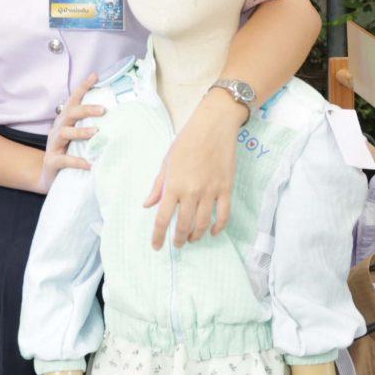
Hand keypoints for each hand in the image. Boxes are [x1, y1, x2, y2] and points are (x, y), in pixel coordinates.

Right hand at [36, 76, 104, 192]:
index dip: (82, 88)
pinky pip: (64, 160)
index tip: (95, 76)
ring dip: (80, 132)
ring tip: (96, 132)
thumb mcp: (77, 137)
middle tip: (103, 109)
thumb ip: (89, 126)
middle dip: (85, 109)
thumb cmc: (68, 153)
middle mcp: (57, 129)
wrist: (48, 176)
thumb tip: (115, 117)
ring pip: (64, 133)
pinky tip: (90, 163)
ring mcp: (53, 145)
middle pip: (69, 114)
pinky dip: (77, 161)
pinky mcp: (52, 161)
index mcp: (64, 121)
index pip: (73, 101)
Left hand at [148, 90, 242, 248]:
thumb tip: (148, 204)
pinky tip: (214, 232)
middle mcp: (191, 191)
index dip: (158, 236)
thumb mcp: (167, 162)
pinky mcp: (226, 188)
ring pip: (204, 223)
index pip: (163, 218)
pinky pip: (224, 215)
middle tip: (177, 245)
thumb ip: (158, 186)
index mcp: (173, 185)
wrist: (213, 127)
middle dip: (179, 239)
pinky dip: (219, 227)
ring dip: (197, 235)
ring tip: (192, 239)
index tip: (156, 246)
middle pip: (184, 225)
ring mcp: (210, 191)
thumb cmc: (186, 141)